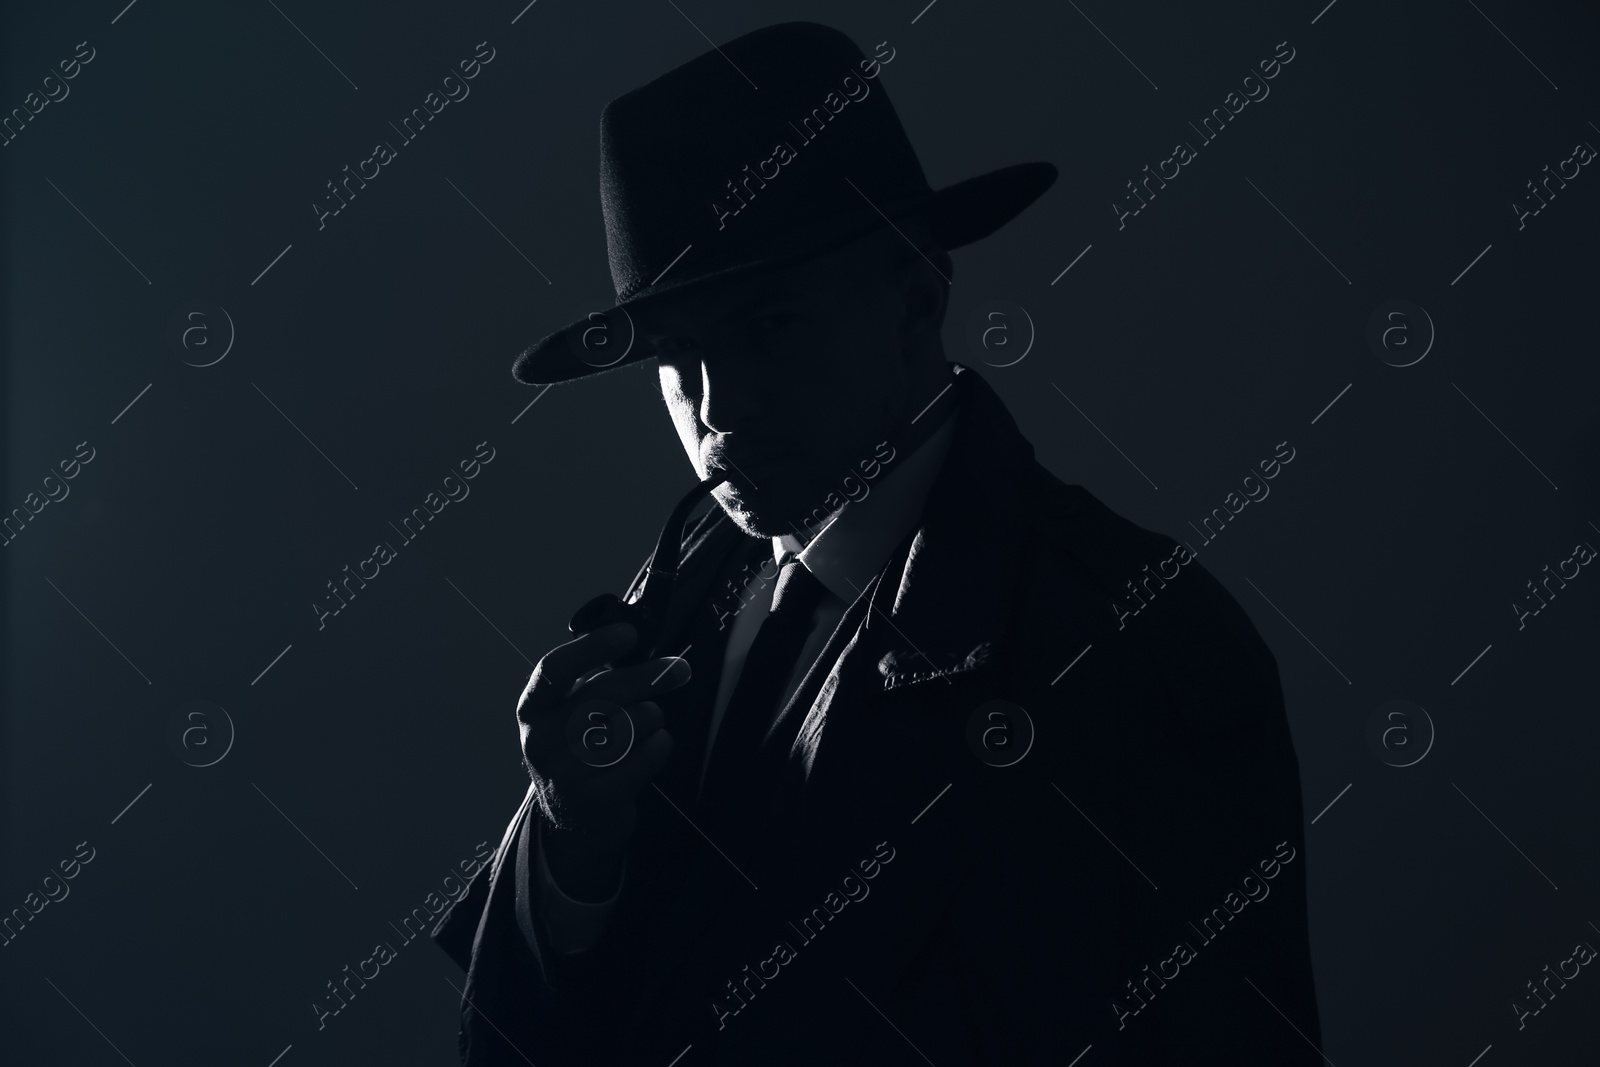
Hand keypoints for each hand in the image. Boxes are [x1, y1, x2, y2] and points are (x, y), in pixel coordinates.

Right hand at [516, 621, 690, 897]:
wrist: (571, 818)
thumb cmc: (578, 749)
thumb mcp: (569, 712)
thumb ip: (595, 680)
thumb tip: (646, 650)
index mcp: (533, 708)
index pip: (555, 669)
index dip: (593, 647)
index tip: (628, 633)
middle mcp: (542, 740)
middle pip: (604, 695)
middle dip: (649, 677)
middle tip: (678, 668)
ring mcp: (566, 773)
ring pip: (631, 724)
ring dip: (652, 717)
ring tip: (647, 721)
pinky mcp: (596, 798)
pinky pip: (646, 755)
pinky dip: (659, 744)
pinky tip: (654, 743)